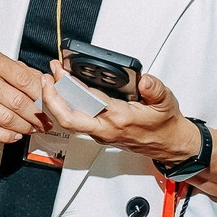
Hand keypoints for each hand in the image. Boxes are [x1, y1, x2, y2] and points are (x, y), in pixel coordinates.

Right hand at [0, 50, 48, 144]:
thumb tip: (47, 86)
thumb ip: (25, 73)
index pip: (24, 80)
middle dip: (36, 115)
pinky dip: (7, 136)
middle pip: (17, 102)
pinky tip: (15, 135)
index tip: (48, 103)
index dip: (41, 95)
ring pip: (6, 118)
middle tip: (44, 121)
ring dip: (24, 127)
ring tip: (33, 128)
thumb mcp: (1, 64)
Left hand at [38, 64, 201, 167]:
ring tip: (51, 80)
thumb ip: (155, 89)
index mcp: (120, 119)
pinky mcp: (99, 133)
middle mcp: (106, 129)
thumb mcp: (167, 102)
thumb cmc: (165, 125)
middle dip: (52, 97)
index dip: (71, 87)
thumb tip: (145, 79)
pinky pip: (75, 121)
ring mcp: (100, 133)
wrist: (169, 145)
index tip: (62, 72)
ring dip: (56, 102)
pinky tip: (63, 92)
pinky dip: (65, 106)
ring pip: (69, 121)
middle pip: (68, 118)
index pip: (88, 102)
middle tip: (47, 77)